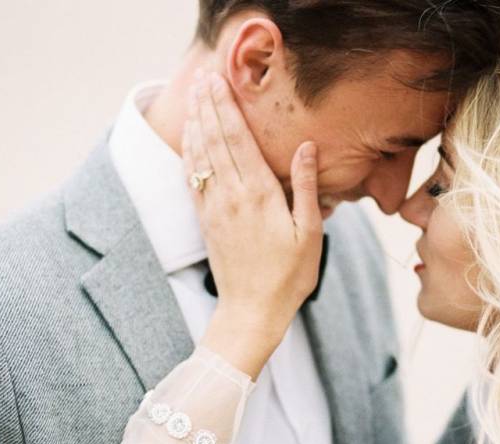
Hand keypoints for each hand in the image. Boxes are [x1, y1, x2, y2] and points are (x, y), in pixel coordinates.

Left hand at [182, 71, 322, 377]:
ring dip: (195, 123)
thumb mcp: (311, 234)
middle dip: (208, 106)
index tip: (219, 81)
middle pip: (216, 140)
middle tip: (202, 76)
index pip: (239, 140)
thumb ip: (306, 188)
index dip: (227, 107)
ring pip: (200, 156)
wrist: (252, 312)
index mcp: (260, 195)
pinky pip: (193, 180)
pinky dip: (189, 154)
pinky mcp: (205, 222)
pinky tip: (188, 138)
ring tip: (192, 96)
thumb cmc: (289, 277)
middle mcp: (232, 196)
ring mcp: (214, 209)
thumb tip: (307, 147)